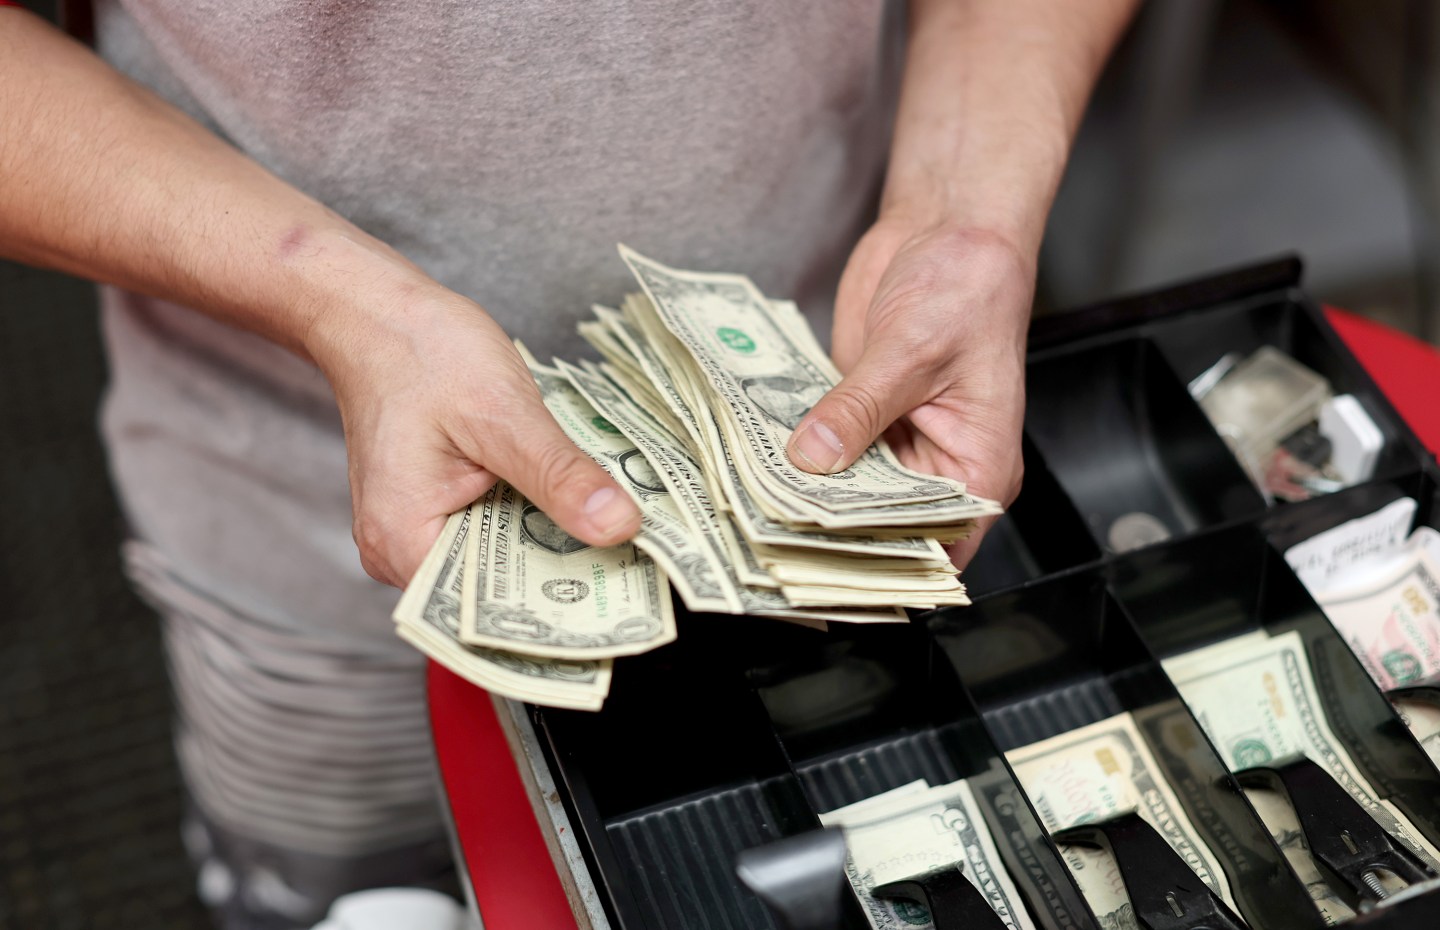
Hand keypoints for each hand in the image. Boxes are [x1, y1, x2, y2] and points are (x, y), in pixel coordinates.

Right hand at [308, 275, 641, 587]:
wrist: (378, 314)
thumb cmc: (420, 353)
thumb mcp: (503, 413)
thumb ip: (559, 475)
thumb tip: (619, 526)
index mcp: (404, 544)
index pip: (489, 612)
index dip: (558, 613)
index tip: (625, 607)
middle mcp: (403, 553)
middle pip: (500, 593)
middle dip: (568, 576)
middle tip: (644, 568)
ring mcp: (419, 533)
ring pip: (504, 561)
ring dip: (557, 545)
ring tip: (622, 538)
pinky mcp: (440, 511)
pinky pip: (496, 531)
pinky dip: (537, 518)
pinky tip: (581, 506)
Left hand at [786, 218, 1030, 566]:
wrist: (947, 230)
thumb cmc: (967, 287)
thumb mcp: (911, 352)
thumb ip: (859, 408)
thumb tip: (813, 457)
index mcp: (977, 468)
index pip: (934, 545)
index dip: (886, 564)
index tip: (827, 567)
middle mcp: (937, 465)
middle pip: (882, 524)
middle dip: (831, 529)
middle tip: (771, 534)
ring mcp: (895, 441)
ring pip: (846, 489)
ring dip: (806, 491)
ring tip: (753, 501)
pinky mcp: (860, 414)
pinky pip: (825, 448)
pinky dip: (795, 453)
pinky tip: (755, 457)